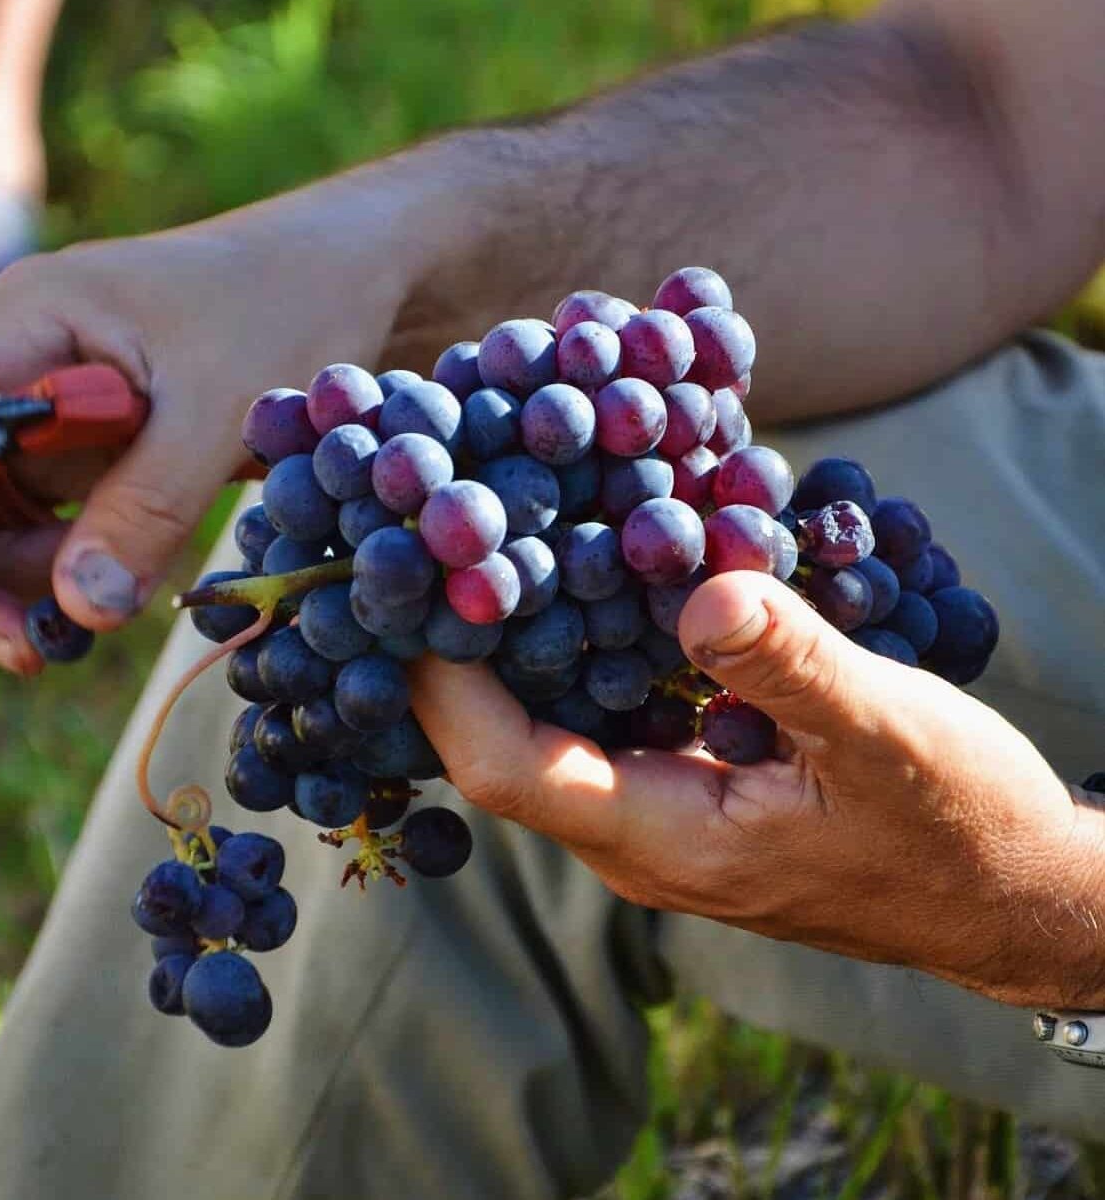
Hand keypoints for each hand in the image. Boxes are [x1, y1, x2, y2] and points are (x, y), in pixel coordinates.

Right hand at [0, 169, 426, 672]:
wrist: (360, 272)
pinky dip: (60, 570)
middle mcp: (24, 360)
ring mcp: (60, 405)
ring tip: (53, 645)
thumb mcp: (219, 407)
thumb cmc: (292, 303)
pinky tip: (93, 608)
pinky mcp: (105, 442)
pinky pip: (53, 517)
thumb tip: (79, 610)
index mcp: (25, 320)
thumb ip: (147, 505)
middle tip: (18, 647)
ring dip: (6, 585)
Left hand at [409, 571, 1104, 1007]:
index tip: (414, 584)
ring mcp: (654, 805)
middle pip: (505, 739)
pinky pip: (603, 707)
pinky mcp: (681, 777)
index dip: (445, 684)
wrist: (1004, 888)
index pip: (508, 768)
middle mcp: (634, 830)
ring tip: (491, 529)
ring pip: (550, 718)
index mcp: (665, 839)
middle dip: (463, 642)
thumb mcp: (887, 733)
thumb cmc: (954, 823)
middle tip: (437, 532)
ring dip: (519, 633)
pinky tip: (591, 566)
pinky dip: (585, 639)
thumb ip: (792, 666)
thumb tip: (702, 589)